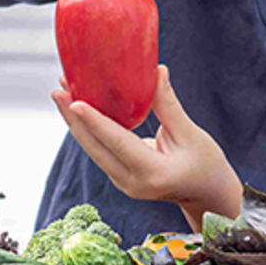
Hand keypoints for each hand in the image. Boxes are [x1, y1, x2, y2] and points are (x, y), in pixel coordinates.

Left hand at [51, 66, 242, 230]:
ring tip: (62, 92)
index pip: (117, 142)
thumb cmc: (205, 164)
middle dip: (73, 118)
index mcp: (153, 173)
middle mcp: (132, 182)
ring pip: (93, 150)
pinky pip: (99, 151)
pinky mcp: (120, 177)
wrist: (207, 195)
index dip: (95, 120)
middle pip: (94, 148)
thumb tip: (156, 70)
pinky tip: (78, 108)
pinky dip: (88, 129)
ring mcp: (123, 183)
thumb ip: (168, 104)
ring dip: (77, 122)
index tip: (74, 101)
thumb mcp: (191, 133)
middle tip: (58, 90)